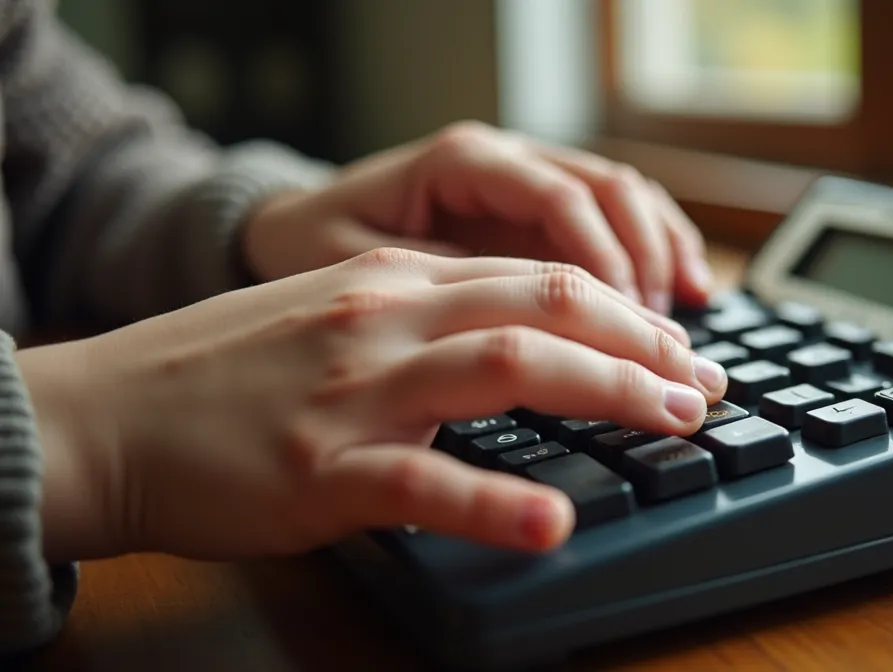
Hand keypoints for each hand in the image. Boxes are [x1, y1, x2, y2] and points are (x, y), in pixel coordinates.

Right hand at [18, 249, 725, 563]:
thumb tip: (526, 334)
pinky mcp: (321, 470)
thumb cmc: (225, 373)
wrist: (109, 415)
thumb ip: (425, 315)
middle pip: (546, 305)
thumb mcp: (335, 313)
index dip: (627, 310)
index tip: (679, 345)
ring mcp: (355, 391)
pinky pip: (424, 482)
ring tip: (672, 421)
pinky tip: (551, 526)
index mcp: (394, 281)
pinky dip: (495, 502)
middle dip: (643, 341)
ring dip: (607, 391)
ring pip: (506, 366)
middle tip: (703, 384)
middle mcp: (385, 318)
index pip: (539, 277)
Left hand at [242, 121, 714, 313]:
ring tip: (687, 315)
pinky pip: (617, 217)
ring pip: (623, 196)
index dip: (605, 261)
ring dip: (663, 253)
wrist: (289, 227)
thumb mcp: (354, 268)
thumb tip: (513, 336)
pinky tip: (685, 290)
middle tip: (671, 342)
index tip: (630, 327)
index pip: (559, 199)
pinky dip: (656, 249)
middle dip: (650, 263)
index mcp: (462, 163)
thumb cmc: (312, 247)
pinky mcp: (540, 211)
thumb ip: (434, 289)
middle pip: (607, 192)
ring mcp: (529, 179)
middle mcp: (506, 160)